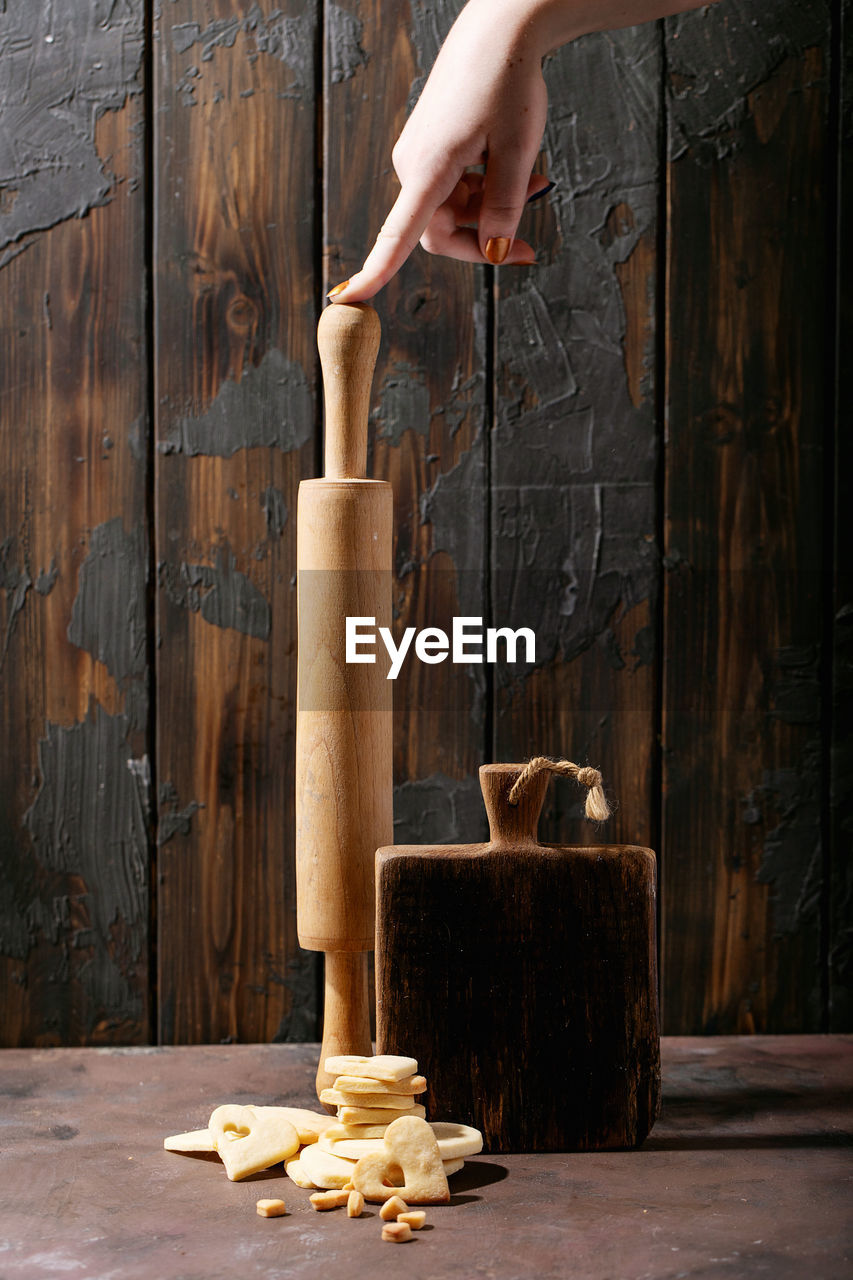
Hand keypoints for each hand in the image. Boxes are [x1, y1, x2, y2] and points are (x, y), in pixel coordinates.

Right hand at [328, 0, 551, 301]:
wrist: (500, 28)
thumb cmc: (508, 81)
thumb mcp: (517, 151)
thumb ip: (504, 208)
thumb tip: (496, 253)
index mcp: (428, 167)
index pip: (397, 234)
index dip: (375, 271)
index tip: (348, 300)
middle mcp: (412, 164)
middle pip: (438, 233)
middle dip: (482, 240)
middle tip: (529, 244)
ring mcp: (418, 154)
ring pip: (450, 210)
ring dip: (489, 211)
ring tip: (535, 183)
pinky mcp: (429, 145)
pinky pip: (452, 186)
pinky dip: (482, 189)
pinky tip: (515, 169)